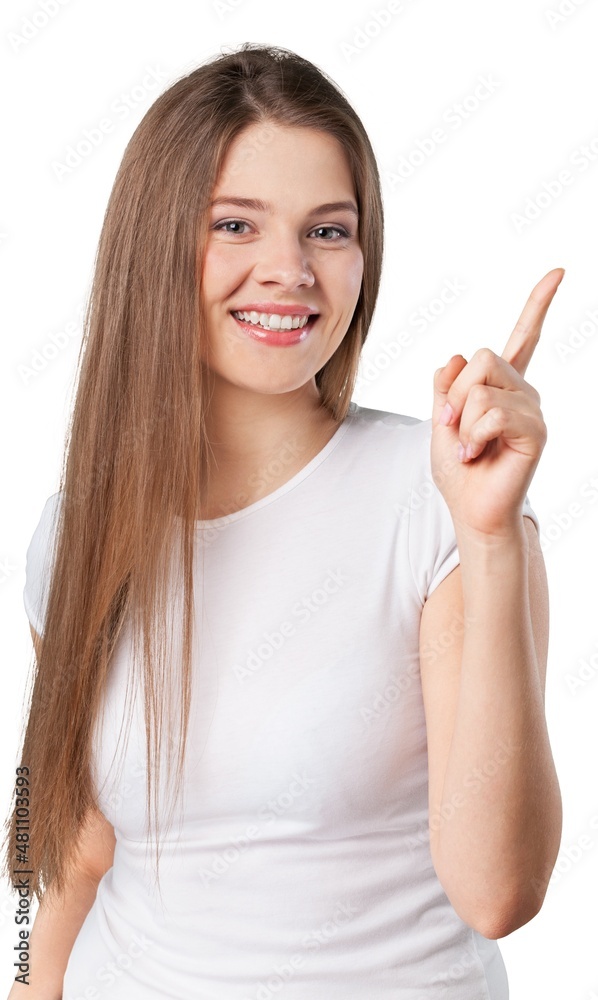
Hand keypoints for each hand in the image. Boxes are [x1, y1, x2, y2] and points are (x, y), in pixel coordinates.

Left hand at [430, 267, 564, 539]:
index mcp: (502, 385)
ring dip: (462, 422)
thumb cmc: (459, 471)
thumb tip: (457, 356)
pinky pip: (493, 412)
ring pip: (482, 388)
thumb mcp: (440, 420)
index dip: (539, 304)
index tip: (559, 272)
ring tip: (470, 448)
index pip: (523, 336)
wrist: (471, 510)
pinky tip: (477, 455)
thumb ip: (445, 386)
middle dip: (455, 395)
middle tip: (455, 427)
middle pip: (482, 357)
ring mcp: (532, 409)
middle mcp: (523, 391)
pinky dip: (473, 435)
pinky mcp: (535, 430)